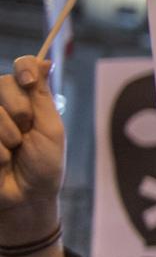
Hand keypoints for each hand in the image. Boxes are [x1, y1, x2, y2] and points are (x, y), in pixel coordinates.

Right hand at [0, 57, 62, 236]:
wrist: (26, 197)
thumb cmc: (43, 164)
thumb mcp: (49, 128)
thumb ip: (40, 95)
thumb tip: (45, 59)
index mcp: (23, 98)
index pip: (20, 68)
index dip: (23, 68)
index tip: (29, 80)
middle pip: (2, 85)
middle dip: (20, 111)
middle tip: (25, 135)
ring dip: (7, 136)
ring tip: (12, 152)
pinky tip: (0, 162)